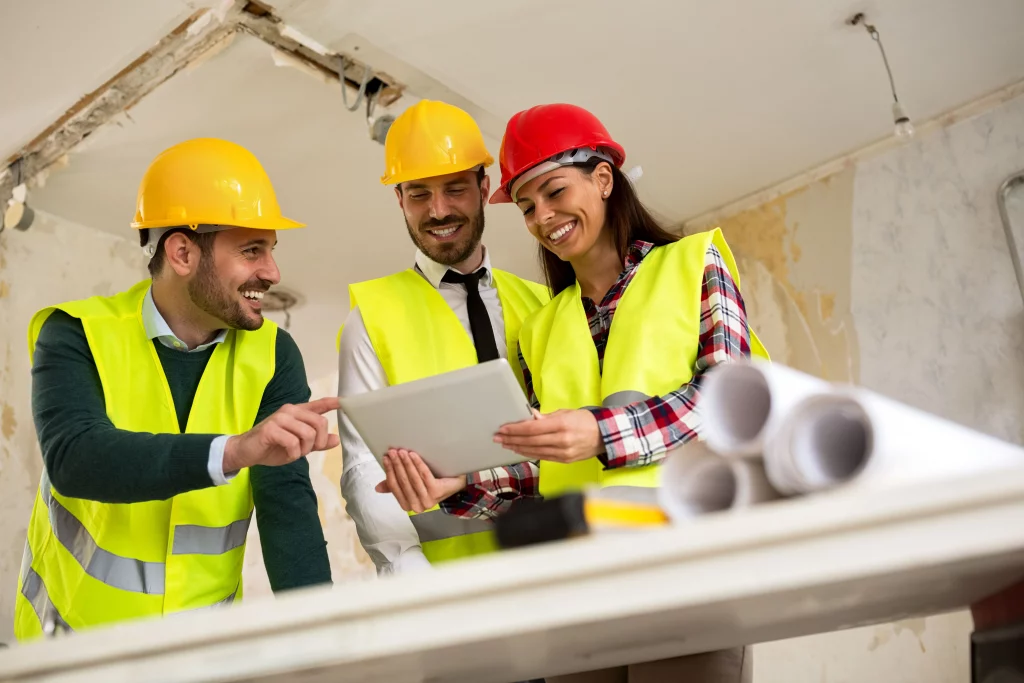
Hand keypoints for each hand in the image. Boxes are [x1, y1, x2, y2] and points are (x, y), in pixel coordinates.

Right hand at [223, 397, 340, 471]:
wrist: (246, 452)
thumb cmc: (273, 447)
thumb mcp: (299, 446)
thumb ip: (317, 442)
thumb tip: (336, 439)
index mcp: (297, 412)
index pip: (318, 404)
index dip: (332, 403)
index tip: (344, 401)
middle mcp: (290, 411)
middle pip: (319, 423)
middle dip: (318, 441)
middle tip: (307, 450)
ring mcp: (280, 418)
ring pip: (308, 434)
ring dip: (304, 449)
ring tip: (294, 452)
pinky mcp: (271, 429)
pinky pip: (293, 442)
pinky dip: (293, 453)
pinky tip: (286, 454)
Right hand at [374, 449, 465, 512]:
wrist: (454, 484)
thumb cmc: (432, 484)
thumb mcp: (411, 486)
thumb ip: (396, 486)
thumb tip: (377, 488)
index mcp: (407, 505)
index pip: (394, 487)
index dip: (389, 471)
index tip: (385, 458)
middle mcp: (417, 506)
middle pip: (403, 481)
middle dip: (397, 464)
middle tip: (393, 452)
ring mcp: (427, 500)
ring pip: (413, 478)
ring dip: (406, 463)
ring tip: (402, 451)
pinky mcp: (437, 492)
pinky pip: (424, 475)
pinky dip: (418, 464)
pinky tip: (413, 455)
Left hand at [494, 409, 603, 462]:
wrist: (604, 437)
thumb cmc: (585, 421)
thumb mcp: (566, 413)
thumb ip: (546, 417)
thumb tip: (530, 416)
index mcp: (562, 425)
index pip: (532, 428)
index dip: (515, 429)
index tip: (503, 428)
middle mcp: (562, 440)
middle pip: (530, 441)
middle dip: (512, 439)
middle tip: (498, 438)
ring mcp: (563, 452)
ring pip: (534, 451)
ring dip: (517, 448)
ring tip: (505, 444)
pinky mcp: (564, 460)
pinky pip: (542, 457)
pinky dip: (529, 454)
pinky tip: (520, 450)